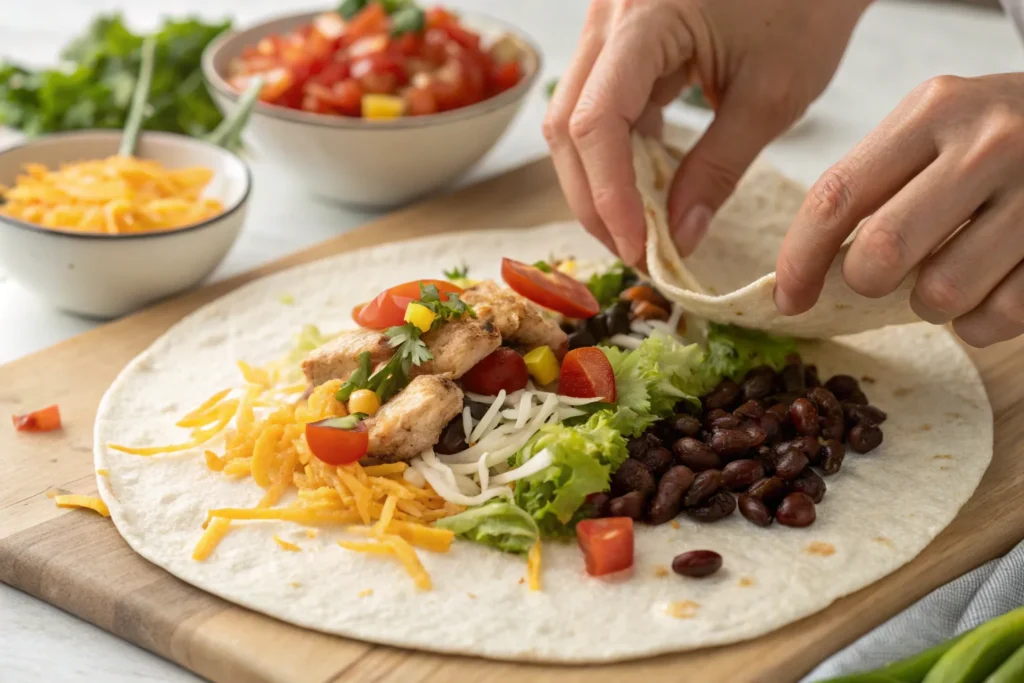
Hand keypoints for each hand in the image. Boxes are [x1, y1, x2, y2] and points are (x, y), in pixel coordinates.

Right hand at [543, 0, 869, 265]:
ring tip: (637, 227)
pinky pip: (598, 105)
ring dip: (599, 179)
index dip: (608, 195)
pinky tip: (645, 186)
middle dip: (594, 197)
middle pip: (567, 124)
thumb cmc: (808, 5)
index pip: (596, 122)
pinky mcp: (620, 39)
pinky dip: (616, 153)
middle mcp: (608, 16)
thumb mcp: (771, 96)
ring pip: (573, 118)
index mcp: (644, 18)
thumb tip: (678, 238)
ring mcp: (608, 25)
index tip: (638, 248)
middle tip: (632, 250)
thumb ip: (718, 170)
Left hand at [775, 74, 1023, 347]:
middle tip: (881, 277)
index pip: (836, 196)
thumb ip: (874, 180)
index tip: (788, 298)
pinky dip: (979, 322)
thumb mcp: (934, 125)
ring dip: (930, 304)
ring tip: (947, 274)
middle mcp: (987, 145)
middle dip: (866, 281)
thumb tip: (806, 269)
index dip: (800, 259)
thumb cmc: (993, 136)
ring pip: (941, 294)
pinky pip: (998, 317)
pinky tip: (990, 288)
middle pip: (882, 252)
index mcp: (933, 111)